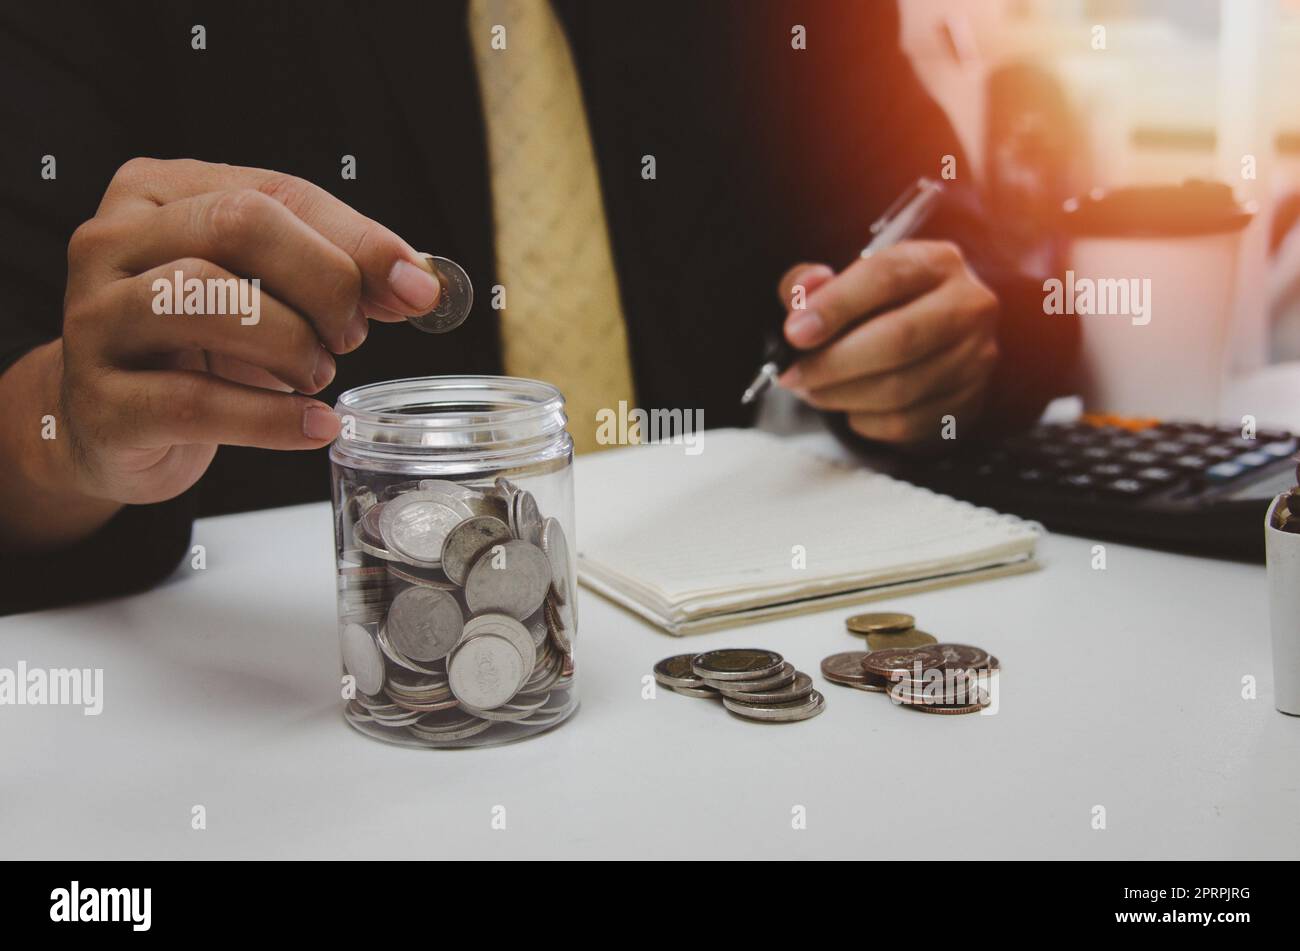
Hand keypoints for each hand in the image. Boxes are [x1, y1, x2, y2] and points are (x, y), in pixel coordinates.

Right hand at [2, 158, 440, 546]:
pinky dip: (271, 417)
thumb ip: (339, 276)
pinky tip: (313, 425)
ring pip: (208, 299)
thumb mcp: (268, 295)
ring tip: (319, 375)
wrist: (116, 429)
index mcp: (158, 193)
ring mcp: (95, 321)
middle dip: (322, 282)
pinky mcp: (100, 404)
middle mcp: (112, 242)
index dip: (358, 241)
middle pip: (238, 225)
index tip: (416, 287)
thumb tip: (417, 283)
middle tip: (351, 334)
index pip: (276, 193)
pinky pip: (194, 401)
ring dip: (293, 343)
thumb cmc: (198, 348)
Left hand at [775, 241, 999, 444]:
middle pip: (898, 339)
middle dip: (833, 362)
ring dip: (842, 395)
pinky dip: (865, 420)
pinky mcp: (967, 402)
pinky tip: (849, 406)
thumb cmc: (880, 309)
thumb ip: (811, 284)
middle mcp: (968, 306)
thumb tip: (804, 294)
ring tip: (812, 391)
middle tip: (794, 375)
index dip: (836, 305)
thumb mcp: (843, 283)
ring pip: (900, 388)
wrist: (933, 345)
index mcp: (937, 262)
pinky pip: (905, 422)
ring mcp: (974, 358)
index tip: (795, 333)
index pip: (887, 277)